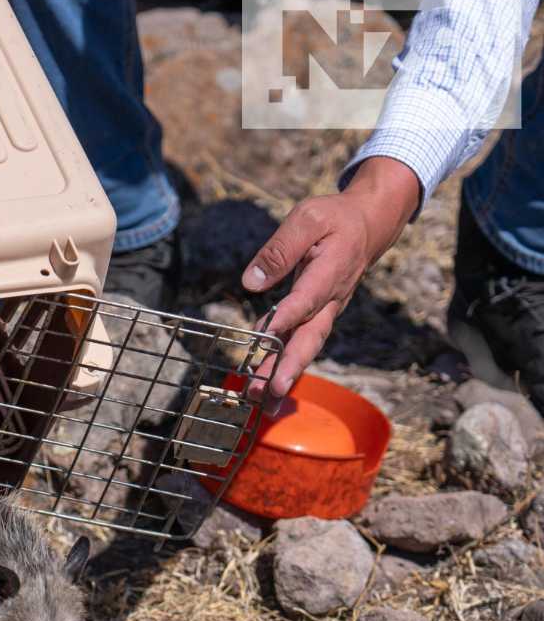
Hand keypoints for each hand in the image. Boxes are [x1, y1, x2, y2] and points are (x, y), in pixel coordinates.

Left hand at [242, 156, 420, 412]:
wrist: (369, 226)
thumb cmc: (335, 219)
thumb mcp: (307, 218)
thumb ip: (280, 248)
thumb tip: (251, 282)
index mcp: (330, 270)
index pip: (306, 298)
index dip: (288, 316)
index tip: (267, 334)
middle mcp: (331, 299)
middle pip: (310, 337)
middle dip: (289, 366)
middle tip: (270, 390)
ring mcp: (326, 311)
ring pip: (305, 346)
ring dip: (284, 375)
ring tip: (263, 402)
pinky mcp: (318, 316)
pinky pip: (300, 342)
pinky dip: (283, 364)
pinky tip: (262, 383)